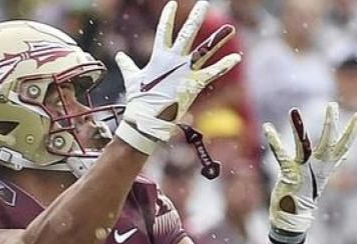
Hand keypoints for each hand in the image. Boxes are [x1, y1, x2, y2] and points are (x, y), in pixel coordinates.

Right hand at [112, 1, 240, 154]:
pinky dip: (225, 65)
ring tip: (231, 28)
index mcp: (159, 57)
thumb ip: (128, 65)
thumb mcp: (132, 79)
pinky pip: (213, 72)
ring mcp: (185, 71)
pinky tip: (237, 58)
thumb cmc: (139, 101)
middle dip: (196, 17)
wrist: (145, 119)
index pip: (164, 31)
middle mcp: (174, 60)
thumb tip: (119, 56)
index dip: (168, 17)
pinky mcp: (194, 83)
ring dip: (218, 39)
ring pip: (204, 50)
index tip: (172, 3)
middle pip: (187, 33)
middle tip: (204, 3)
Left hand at [262, 103, 356, 241]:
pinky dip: (274, 141)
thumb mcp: (321, 176)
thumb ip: (333, 163)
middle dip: (331, 123)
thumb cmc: (306, 194)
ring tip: (293, 111)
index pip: (343, 146)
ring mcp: (303, 170)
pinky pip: (281, 155)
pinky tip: (268, 127)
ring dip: (298, 127)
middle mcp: (317, 167)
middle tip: (332, 105)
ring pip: (304, 145)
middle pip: (329, 142)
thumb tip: (346, 155)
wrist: (293, 217)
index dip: (352, 132)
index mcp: (326, 166)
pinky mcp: (289, 174)